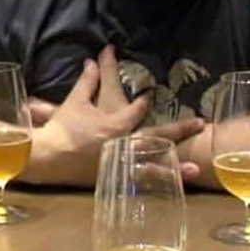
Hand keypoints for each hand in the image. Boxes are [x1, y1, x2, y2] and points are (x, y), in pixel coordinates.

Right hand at [29, 45, 199, 183]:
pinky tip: (169, 190)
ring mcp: (120, 164)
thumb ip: (88, 82)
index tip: (152, 97)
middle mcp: (123, 144)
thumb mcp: (75, 101)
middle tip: (201, 123)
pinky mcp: (114, 180)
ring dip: (175, 167)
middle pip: (157, 136)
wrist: (49, 156)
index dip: (145, 103)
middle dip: (180, 130)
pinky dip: (153, 185)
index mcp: (115, 124)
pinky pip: (138, 183)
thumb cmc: (62, 127)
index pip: (137, 110)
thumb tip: (93, 61)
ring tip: (194, 170)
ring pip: (152, 165)